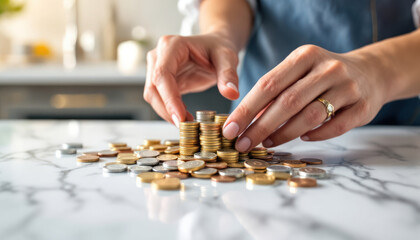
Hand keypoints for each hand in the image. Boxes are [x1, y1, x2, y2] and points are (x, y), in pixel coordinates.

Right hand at [144, 34, 239, 126]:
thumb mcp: (227, 58)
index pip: (163, 74)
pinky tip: (185, 119)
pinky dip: (169, 111)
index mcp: (172, 45)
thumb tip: (231, 94)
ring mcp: (156, 68)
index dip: (169, 98)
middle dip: (166, 109)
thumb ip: (228, 74)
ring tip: (187, 124)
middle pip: (153, 87)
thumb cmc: (218, 48)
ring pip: (152, 96)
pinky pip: (159, 99)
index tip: (180, 118)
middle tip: (184, 126)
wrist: (215, 47)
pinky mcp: (160, 81)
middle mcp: (158, 55)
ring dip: (166, 112)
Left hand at [223, 44, 389, 151]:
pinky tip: (303, 138)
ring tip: (267, 143)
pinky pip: (335, 127)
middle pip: (287, 102)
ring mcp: (348, 86)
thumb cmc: (322, 76)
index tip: (230, 129)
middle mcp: (327, 68)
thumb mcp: (299, 72)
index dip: (246, 109)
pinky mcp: (363, 106)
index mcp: (305, 56)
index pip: (268, 84)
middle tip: (242, 144)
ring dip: (284, 134)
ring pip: (310, 116)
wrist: (370, 72)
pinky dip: (316, 136)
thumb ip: (276, 92)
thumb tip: (245, 121)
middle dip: (260, 127)